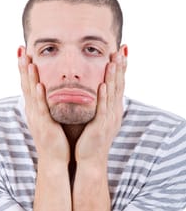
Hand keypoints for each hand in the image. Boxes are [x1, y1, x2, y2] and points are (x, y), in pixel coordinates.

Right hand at [18, 47, 69, 163]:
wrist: (56, 159)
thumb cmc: (56, 139)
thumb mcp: (50, 119)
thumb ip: (49, 106)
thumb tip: (50, 94)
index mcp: (35, 109)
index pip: (28, 85)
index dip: (25, 69)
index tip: (24, 52)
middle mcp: (33, 111)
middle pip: (26, 85)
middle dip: (23, 67)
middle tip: (20, 49)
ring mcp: (37, 118)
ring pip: (31, 94)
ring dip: (29, 77)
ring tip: (27, 60)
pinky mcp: (45, 126)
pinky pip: (42, 109)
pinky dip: (39, 96)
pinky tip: (38, 85)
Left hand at [75, 50, 126, 164]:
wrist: (90, 160)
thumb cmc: (91, 139)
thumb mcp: (98, 119)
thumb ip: (99, 105)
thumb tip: (97, 90)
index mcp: (112, 110)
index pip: (118, 85)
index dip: (120, 69)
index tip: (120, 53)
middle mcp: (114, 113)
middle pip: (118, 86)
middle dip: (120, 68)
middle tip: (121, 50)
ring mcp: (108, 120)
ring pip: (112, 95)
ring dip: (113, 78)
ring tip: (113, 61)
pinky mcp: (100, 127)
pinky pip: (102, 109)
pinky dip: (102, 97)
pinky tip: (102, 85)